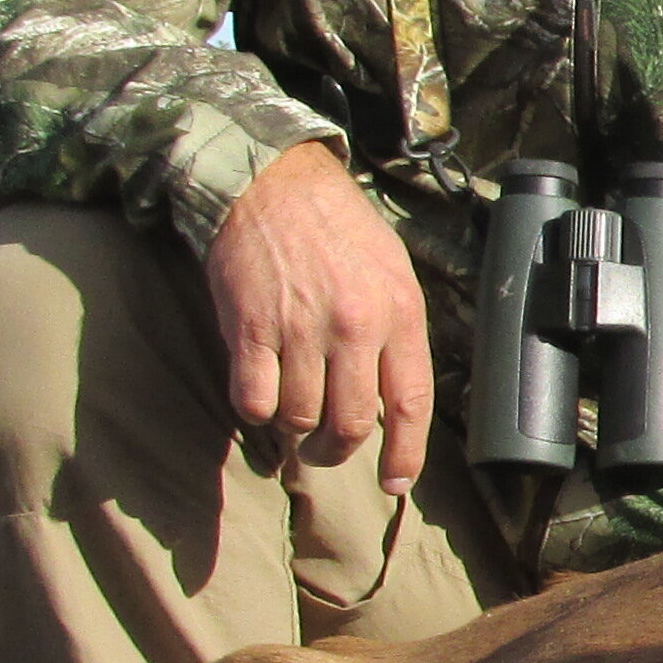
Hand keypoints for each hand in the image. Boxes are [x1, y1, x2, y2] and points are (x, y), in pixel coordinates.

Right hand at [206, 141, 435, 493]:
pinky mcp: (251, 329)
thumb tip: (395, 399)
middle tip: (325, 450)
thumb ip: (396, 332)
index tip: (394, 482)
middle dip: (336, 451)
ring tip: (292, 415)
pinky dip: (256, 410)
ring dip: (294, 430)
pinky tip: (259, 393)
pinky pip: (253, 400)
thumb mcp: (392, 269)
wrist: (273, 180)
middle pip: (350, 424)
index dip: (405, 454)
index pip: (411, 404)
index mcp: (398, 312)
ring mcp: (300, 329)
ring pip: (299, 417)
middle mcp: (354, 325)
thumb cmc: (336, 226)